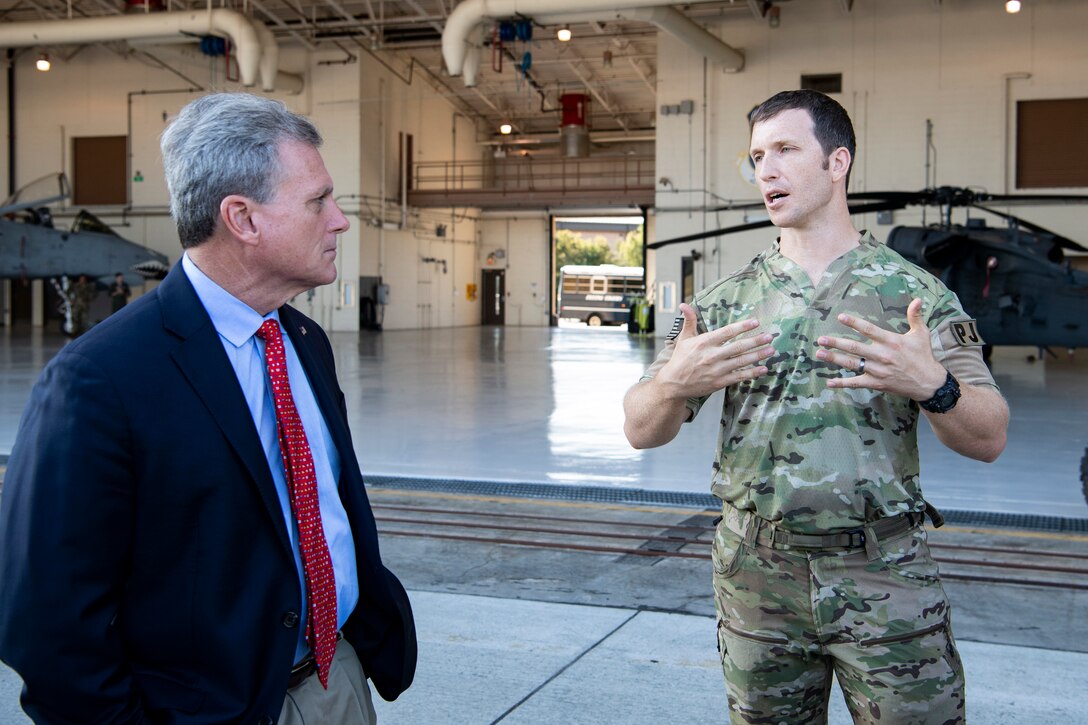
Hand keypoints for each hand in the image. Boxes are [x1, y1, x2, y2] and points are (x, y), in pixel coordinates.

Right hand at [656, 303, 774, 399]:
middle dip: (756, 341)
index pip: (727, 332)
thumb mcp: (683, 338)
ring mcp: (717, 370)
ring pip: (741, 361)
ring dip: (758, 355)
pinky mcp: (719, 382)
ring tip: (771, 350)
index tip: (755, 322)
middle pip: (738, 346)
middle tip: (770, 336)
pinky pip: (739, 376)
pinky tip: (763, 368)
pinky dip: (752, 373)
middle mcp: (712, 355)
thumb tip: (684, 304)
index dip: (742, 326)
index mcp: (704, 342)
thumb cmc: (680, 359)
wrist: (673, 384)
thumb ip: (688, 321)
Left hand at [815, 298, 945, 400]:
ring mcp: (878, 371)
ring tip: (819, 354)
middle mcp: (882, 356)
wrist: (928, 383)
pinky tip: (829, 382)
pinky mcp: (876, 383)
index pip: (869, 330)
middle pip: (855, 348)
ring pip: (852, 364)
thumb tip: (917, 299)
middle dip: (836, 343)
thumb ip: (915, 316)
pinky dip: (842, 383)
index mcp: (891, 342)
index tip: (840, 317)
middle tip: (821, 339)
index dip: (854, 323)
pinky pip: (856, 383)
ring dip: (834, 359)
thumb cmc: (924, 356)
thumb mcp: (921, 334)